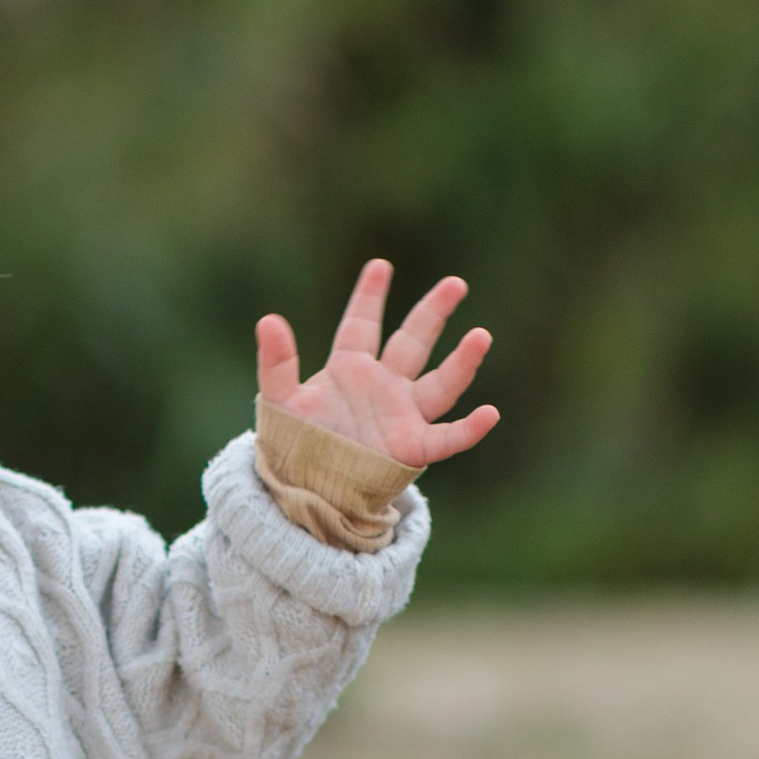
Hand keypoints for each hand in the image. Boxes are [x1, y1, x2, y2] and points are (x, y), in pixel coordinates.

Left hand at [255, 261, 497, 469]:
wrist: (306, 491)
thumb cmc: (297, 445)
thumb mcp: (281, 401)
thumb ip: (277, 363)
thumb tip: (268, 320)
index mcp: (350, 369)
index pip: (362, 325)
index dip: (370, 297)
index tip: (380, 266)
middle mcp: (383, 387)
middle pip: (413, 342)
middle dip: (433, 313)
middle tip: (456, 284)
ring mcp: (402, 416)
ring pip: (440, 385)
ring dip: (462, 363)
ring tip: (481, 336)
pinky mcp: (411, 449)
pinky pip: (447, 438)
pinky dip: (469, 429)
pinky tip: (490, 414)